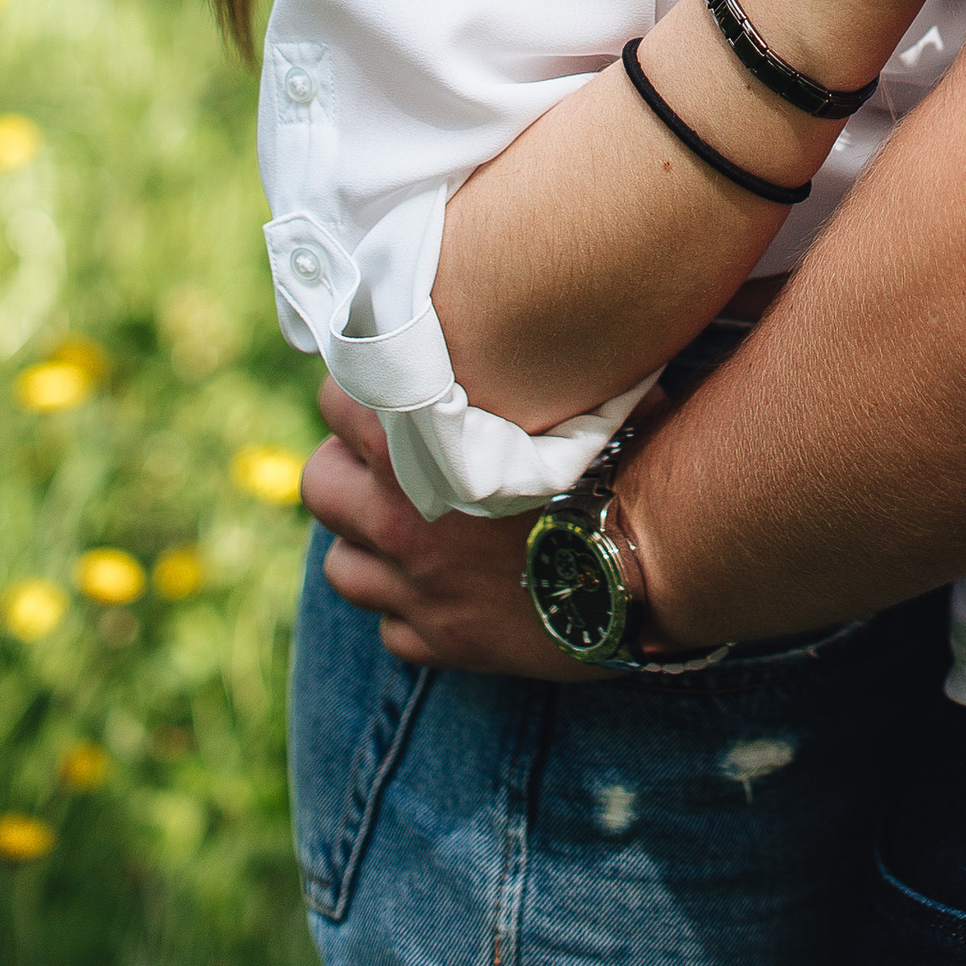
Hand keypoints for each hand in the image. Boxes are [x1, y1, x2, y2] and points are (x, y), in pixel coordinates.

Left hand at [301, 369, 634, 680]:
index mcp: (419, 446)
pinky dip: (412, 610)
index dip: (353, 393)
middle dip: (344, 473)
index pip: (335, 401)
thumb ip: (531, 368)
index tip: (379, 395)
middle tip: (382, 468)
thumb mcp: (569, 394)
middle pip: (318, 486)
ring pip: (342, 567)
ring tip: (409, 533)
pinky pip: (393, 627)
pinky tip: (452, 591)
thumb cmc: (618, 463)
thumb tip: (544, 322)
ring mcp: (415, 588)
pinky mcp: (441, 643)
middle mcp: (400, 519)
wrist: (647, 564)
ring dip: (368, 547)